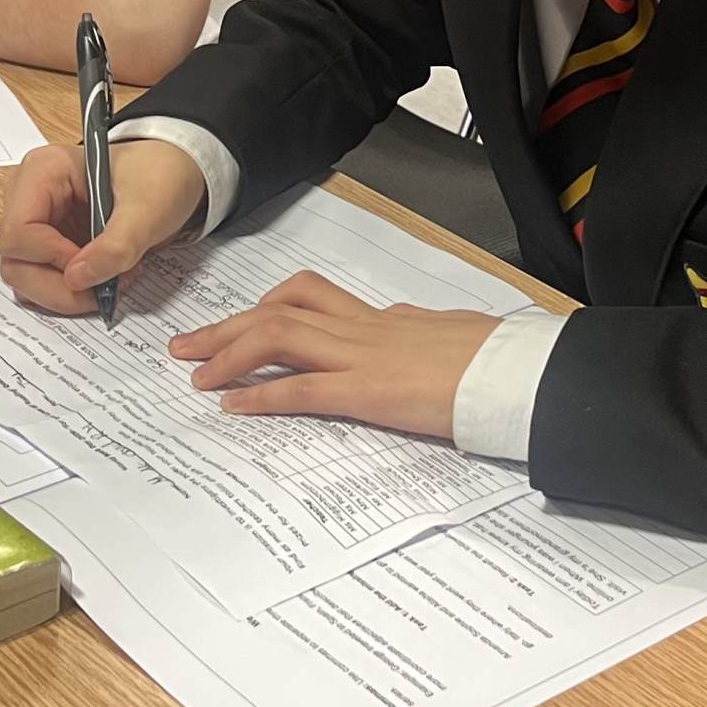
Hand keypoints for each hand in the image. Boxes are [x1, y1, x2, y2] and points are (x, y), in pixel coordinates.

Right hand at [0, 141, 207, 312]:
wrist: (173, 177)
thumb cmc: (159, 177)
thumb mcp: (148, 210)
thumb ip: (116, 245)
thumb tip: (77, 278)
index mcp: (43, 171)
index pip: (17, 232)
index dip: (51, 259)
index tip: (92, 267)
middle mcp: (29, 196)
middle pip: (15, 261)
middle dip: (60, 285)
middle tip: (106, 288)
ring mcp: (35, 222)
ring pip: (24, 277)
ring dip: (66, 293)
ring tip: (112, 280)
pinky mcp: (46, 244)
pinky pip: (42, 280)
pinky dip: (70, 292)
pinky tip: (104, 279)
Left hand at [169, 271, 499, 437]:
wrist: (519, 372)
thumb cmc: (497, 359)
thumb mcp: (452, 336)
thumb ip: (421, 332)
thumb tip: (411, 329)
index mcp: (384, 318)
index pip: (311, 299)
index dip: (266, 310)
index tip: (238, 324)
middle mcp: (365, 328)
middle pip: (279, 309)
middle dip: (227, 326)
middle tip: (186, 344)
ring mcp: (362, 356)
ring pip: (278, 335)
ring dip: (228, 351)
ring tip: (194, 371)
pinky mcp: (367, 391)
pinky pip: (301, 388)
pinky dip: (260, 394)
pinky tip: (231, 406)